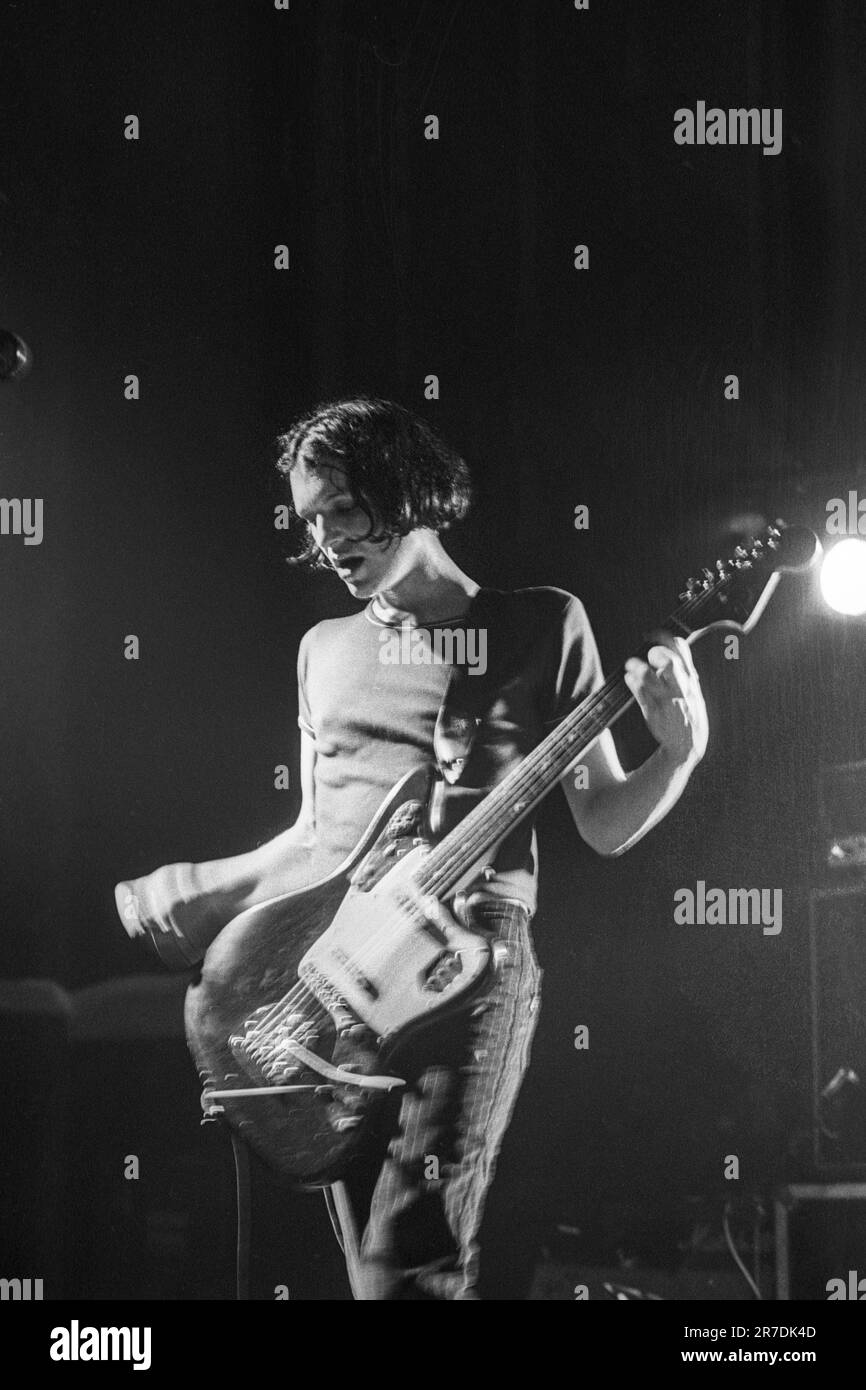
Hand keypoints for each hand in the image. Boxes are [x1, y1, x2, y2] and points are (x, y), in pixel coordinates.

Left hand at [624, 632, 707, 766]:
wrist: (689, 745)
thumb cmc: (690, 713)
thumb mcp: (695, 689)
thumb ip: (686, 668)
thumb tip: (678, 643)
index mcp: (690, 680)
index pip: (681, 650)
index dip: (665, 638)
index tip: (652, 635)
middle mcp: (679, 688)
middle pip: (667, 661)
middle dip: (655, 653)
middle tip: (648, 656)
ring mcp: (666, 699)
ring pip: (649, 675)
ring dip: (637, 667)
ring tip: (631, 665)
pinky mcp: (653, 711)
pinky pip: (639, 692)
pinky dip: (632, 682)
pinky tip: (629, 679)